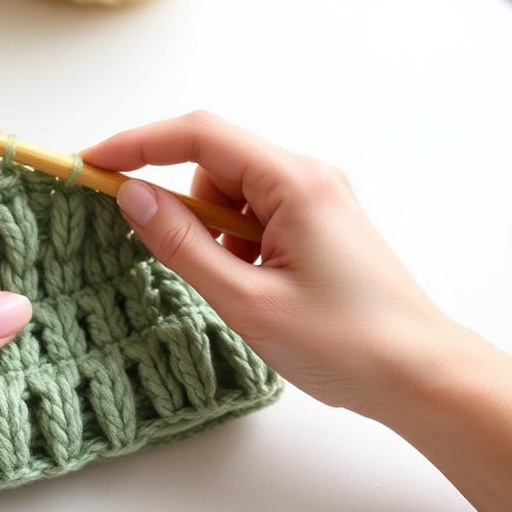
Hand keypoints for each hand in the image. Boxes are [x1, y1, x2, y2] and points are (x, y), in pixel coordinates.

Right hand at [81, 111, 457, 416]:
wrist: (419, 376)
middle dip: (179, 203)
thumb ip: (181, 243)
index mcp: (294, 182)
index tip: (93, 162)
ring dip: (210, 230)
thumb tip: (131, 196)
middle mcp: (306, 176)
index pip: (200, 135)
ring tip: (234, 286)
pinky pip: (252, 215)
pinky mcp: (316, 223)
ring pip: (230, 192)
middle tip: (164, 251)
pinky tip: (250, 284)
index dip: (139, 143)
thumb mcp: (245, 298)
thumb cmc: (344, 343)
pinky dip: (233, 242)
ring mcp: (314, 198)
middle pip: (214, 163)